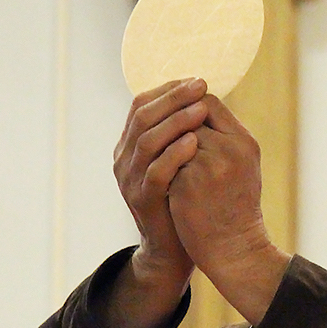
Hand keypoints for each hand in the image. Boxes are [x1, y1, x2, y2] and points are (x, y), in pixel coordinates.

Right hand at [104, 78, 207, 327]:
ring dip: (176, 120)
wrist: (174, 248)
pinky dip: (175, 154)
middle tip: (201, 85)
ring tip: (202, 109)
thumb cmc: (182, 197)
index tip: (197, 79)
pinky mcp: (143, 201)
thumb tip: (201, 96)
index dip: (168, 89)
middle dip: (173, 97)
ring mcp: (130, 180)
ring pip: (146, 140)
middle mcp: (124, 159)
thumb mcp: (177, 161)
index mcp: (130, 145)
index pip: (141, 104)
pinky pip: (156, 172)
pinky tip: (196, 142)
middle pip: (142, 116)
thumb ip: (179, 133)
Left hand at [167, 95, 289, 323]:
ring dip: (163, 139)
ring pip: (172, 136)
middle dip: (171, 118)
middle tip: (160, 124)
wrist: (233, 248)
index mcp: (244, 141)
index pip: (209, 102)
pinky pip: (164, 160)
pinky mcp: (186, 184)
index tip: (176, 112)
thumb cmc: (237, 205)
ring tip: (157, 146)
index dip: (189, 105)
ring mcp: (207, 167)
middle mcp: (228, 150)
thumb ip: (222, 136)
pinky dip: (159, 161)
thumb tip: (194, 107)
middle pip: (187, 116)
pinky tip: (156, 168)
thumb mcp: (242, 165)